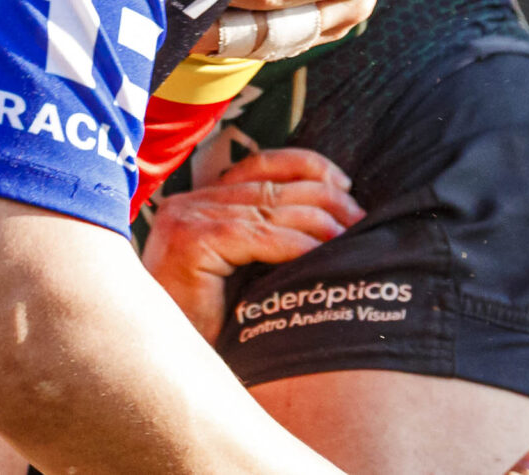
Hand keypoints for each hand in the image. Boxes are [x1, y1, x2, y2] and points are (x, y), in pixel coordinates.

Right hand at [140, 148, 362, 341]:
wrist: (168, 363)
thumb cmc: (209, 327)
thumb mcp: (239, 273)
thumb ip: (264, 241)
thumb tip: (331, 221)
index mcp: (199, 202)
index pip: (259, 164)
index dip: (306, 166)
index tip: (344, 184)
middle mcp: (189, 202)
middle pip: (270, 184)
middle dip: (324, 197)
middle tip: (360, 218)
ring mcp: (187, 219)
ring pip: (269, 208)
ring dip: (319, 221)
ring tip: (352, 237)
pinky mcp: (191, 242)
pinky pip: (259, 236)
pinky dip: (298, 244)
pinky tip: (323, 255)